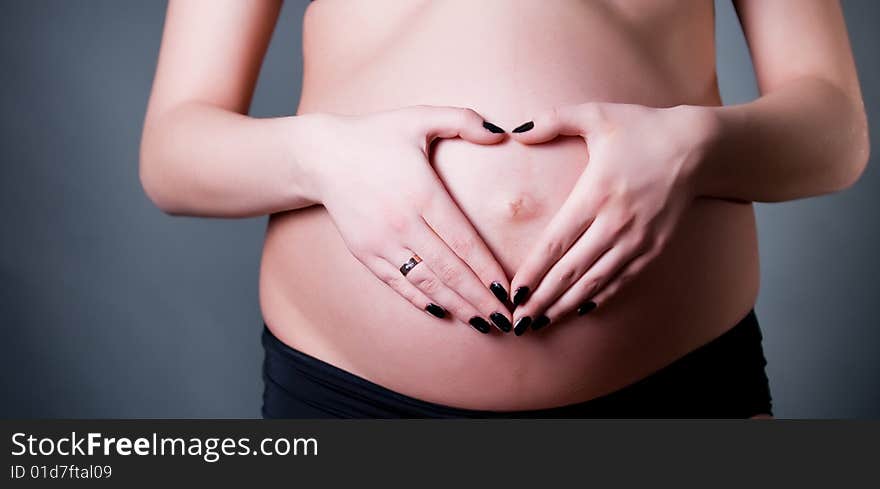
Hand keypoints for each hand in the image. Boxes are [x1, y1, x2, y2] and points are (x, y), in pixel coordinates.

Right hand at [305, 106, 513, 333]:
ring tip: (482, 323)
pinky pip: (398, 283)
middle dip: (480, 299)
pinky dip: (421, 300)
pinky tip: (443, 312)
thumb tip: (501, 131)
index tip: (509, 291)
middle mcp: (403, 223)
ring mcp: (382, 242)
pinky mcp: (365, 253)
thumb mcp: (419, 117)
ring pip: (426, 282)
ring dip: (456, 306)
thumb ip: (463, 120)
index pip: (464, 242)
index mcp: (422, 194)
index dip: (488, 271)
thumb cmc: (375, 136)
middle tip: (507, 321)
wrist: (321, 156)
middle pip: (449, 271)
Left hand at [507, 103, 710, 331]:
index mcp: (596, 194)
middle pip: (572, 271)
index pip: (556, 243)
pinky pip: (622, 280)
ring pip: (596, 282)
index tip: (513, 293)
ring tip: (542, 323)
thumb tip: (516, 130)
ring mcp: (638, 239)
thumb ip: (554, 119)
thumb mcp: (597, 115)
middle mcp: (616, 223)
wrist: (699, 148)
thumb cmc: (643, 129)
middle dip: (543, 300)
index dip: (534, 273)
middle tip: (519, 321)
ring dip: (567, 305)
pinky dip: (600, 298)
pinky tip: (581, 310)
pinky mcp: (655, 248)